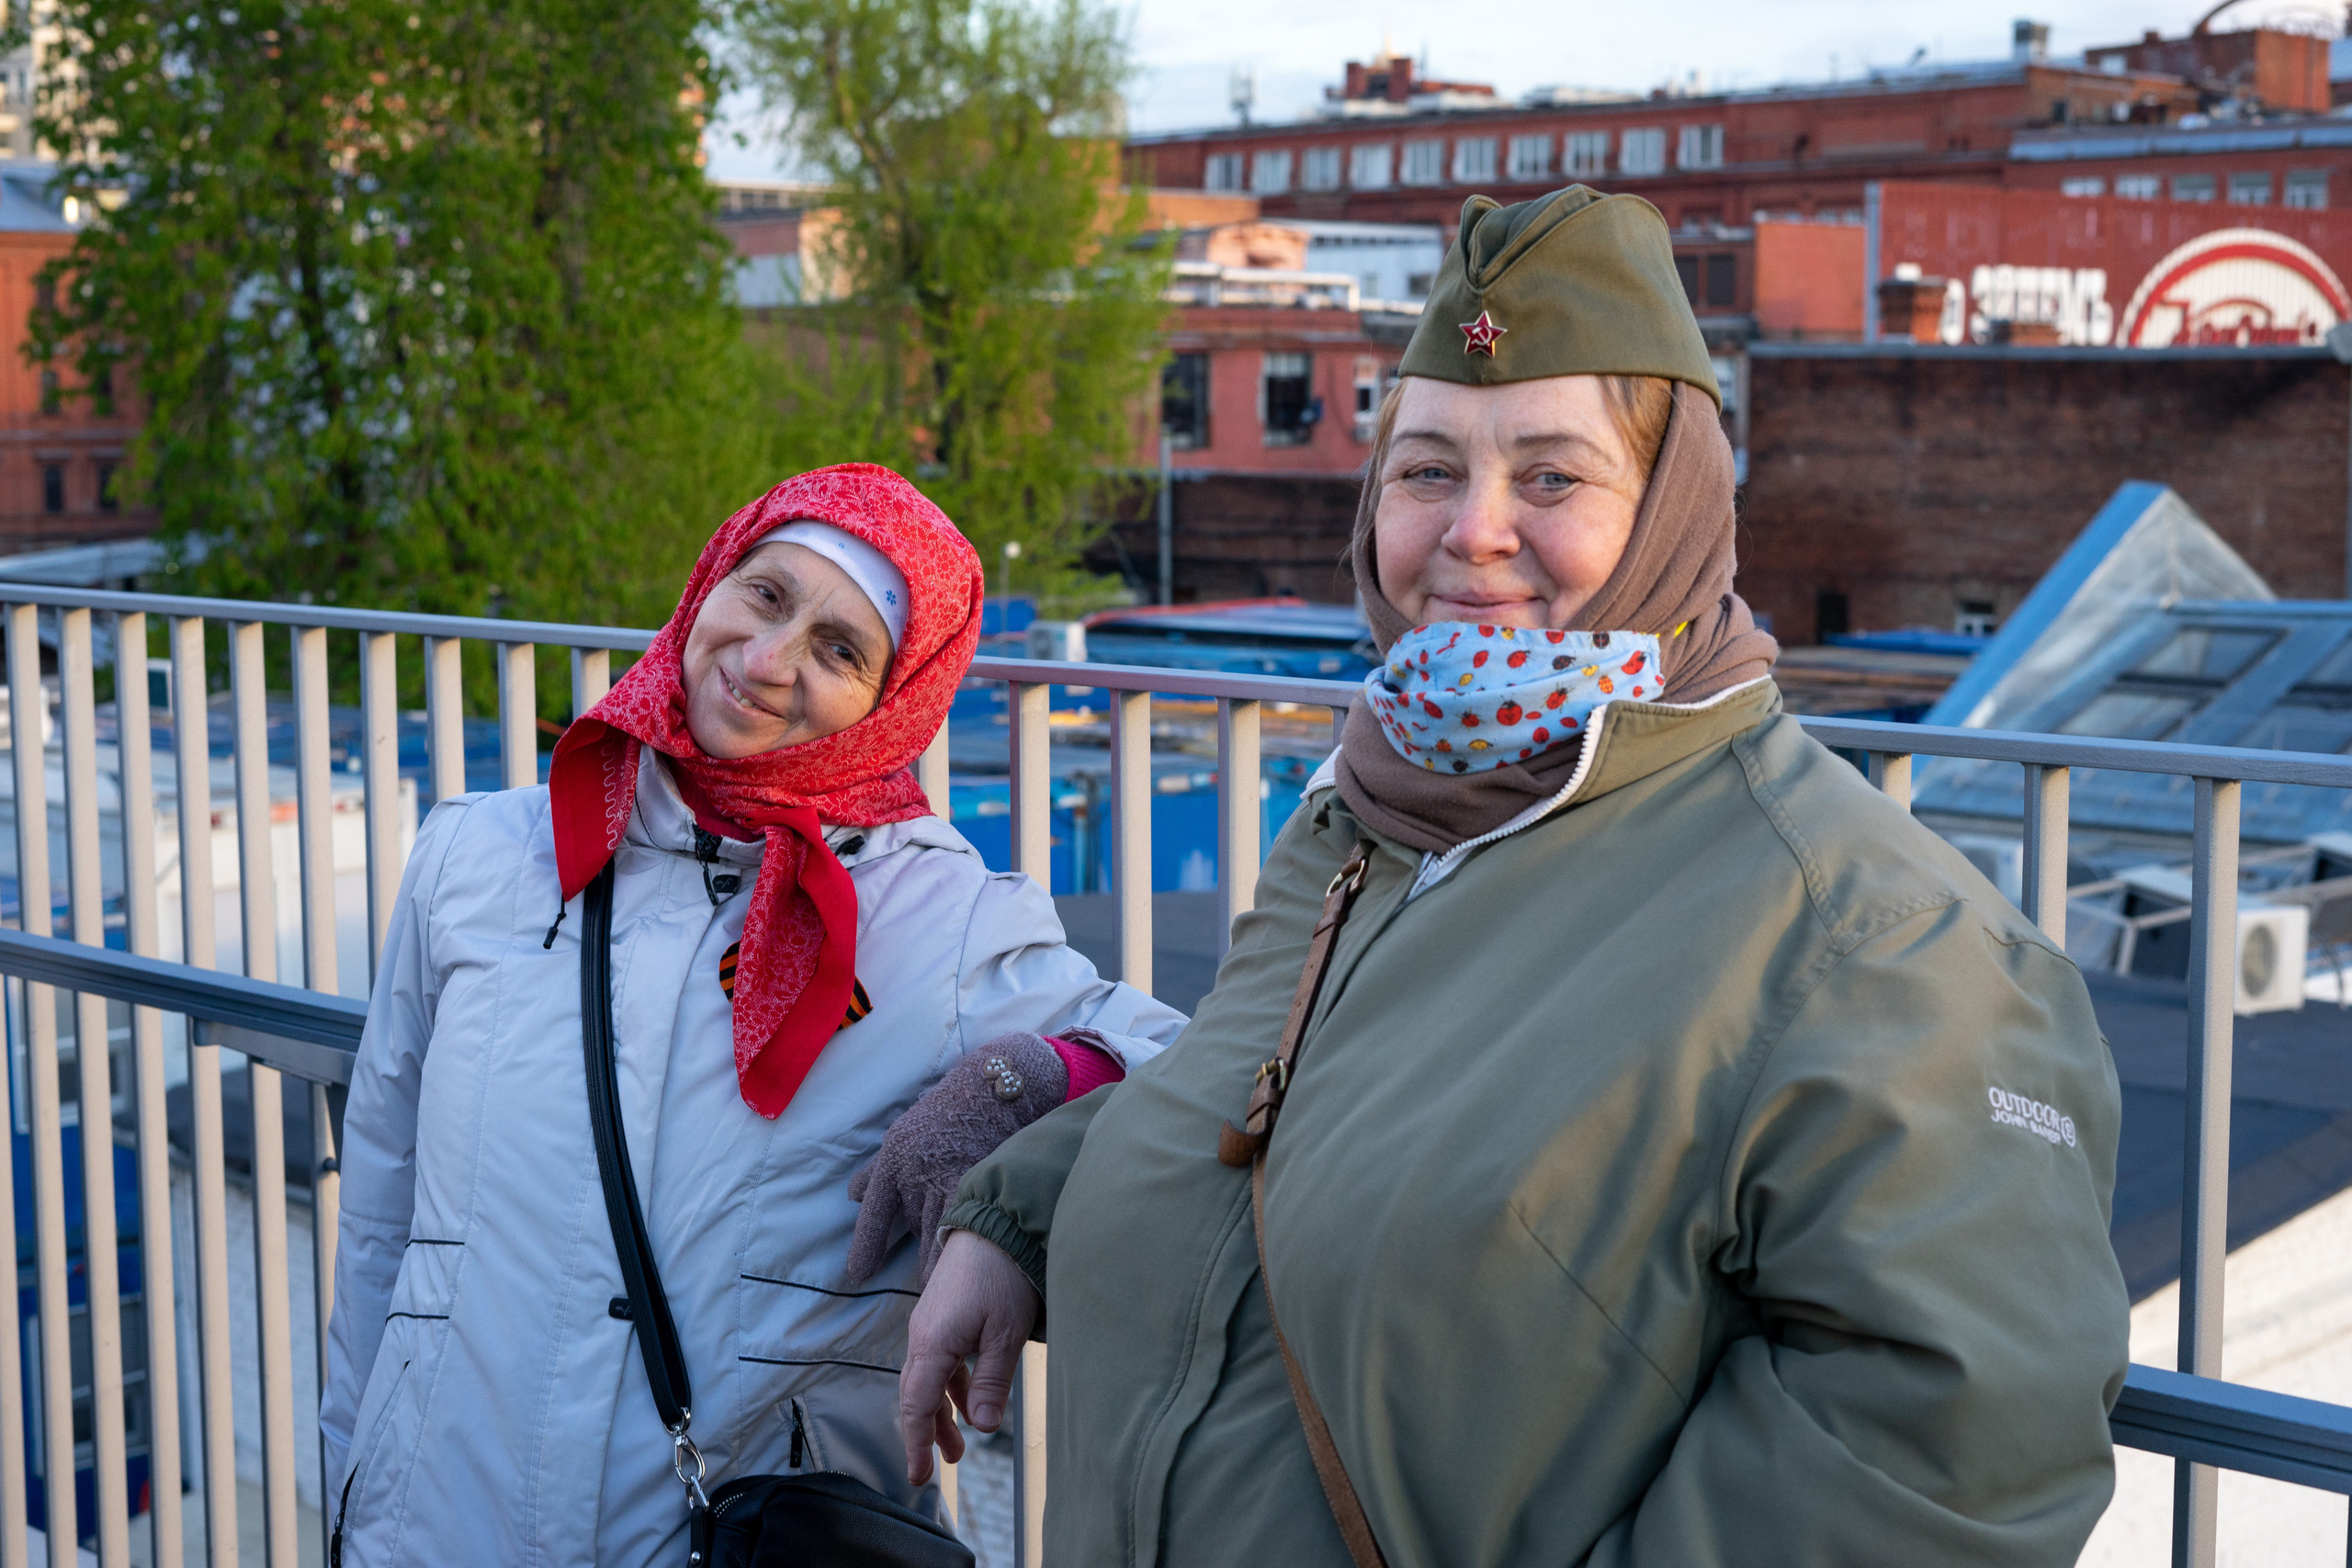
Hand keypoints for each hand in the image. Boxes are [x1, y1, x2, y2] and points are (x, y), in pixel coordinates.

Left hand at [847, 1032, 1066, 1284]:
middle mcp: (913, 1169)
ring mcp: (944, 1174)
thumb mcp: (904, 1134)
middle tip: (927, 1267)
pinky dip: (960, 1243)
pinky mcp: (973, 1178)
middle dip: (923, 1243)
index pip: (875, 1211)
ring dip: (942, 1249)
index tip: (858, 1275)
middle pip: (914, 1224)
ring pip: (938, 1228)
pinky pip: (961, 1222)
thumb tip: (852, 1195)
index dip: (867, 1245)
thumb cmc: (947, 1111)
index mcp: (893, 1158)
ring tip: (950, 1270)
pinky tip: (963, 1264)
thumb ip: (878, 1169)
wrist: (994, 1087)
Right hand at [899, 1231, 1040, 1484]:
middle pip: (917, 1395)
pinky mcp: (943, 1314)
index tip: (919, 1476)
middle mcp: (923, 1336)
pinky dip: (950, 1385)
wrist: (995, 1223)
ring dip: (942, 1411)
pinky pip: (938, 1360)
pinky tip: (969, 1397)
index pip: (917, 1405)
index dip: (917, 1443)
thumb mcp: (1006, 1333)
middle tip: (941, 1467)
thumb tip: (983, 1426)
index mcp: (932, 1344)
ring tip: (959, 1443)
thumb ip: (992, 1381)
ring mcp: (931, 1323)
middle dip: (928, 1432)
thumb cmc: (1002, 1275)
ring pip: (928, 1378)